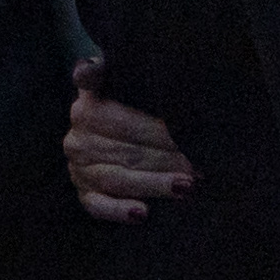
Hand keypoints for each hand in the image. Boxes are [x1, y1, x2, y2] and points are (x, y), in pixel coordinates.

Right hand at [66, 58, 195, 222]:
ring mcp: (79, 169)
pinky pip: (98, 206)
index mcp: (87, 108)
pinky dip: (119, 211)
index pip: (123, 121)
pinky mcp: (85, 194)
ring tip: (187, 186)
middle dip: (168, 157)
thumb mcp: (124, 85)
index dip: (153, 129)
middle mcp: (78, 139)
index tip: (176, 134)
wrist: (114, 135)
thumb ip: (109, 73)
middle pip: (128, 151)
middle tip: (202, 165)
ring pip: (118, 178)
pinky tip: (142, 213)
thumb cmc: (131, 107)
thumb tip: (90, 65)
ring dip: (154, 183)